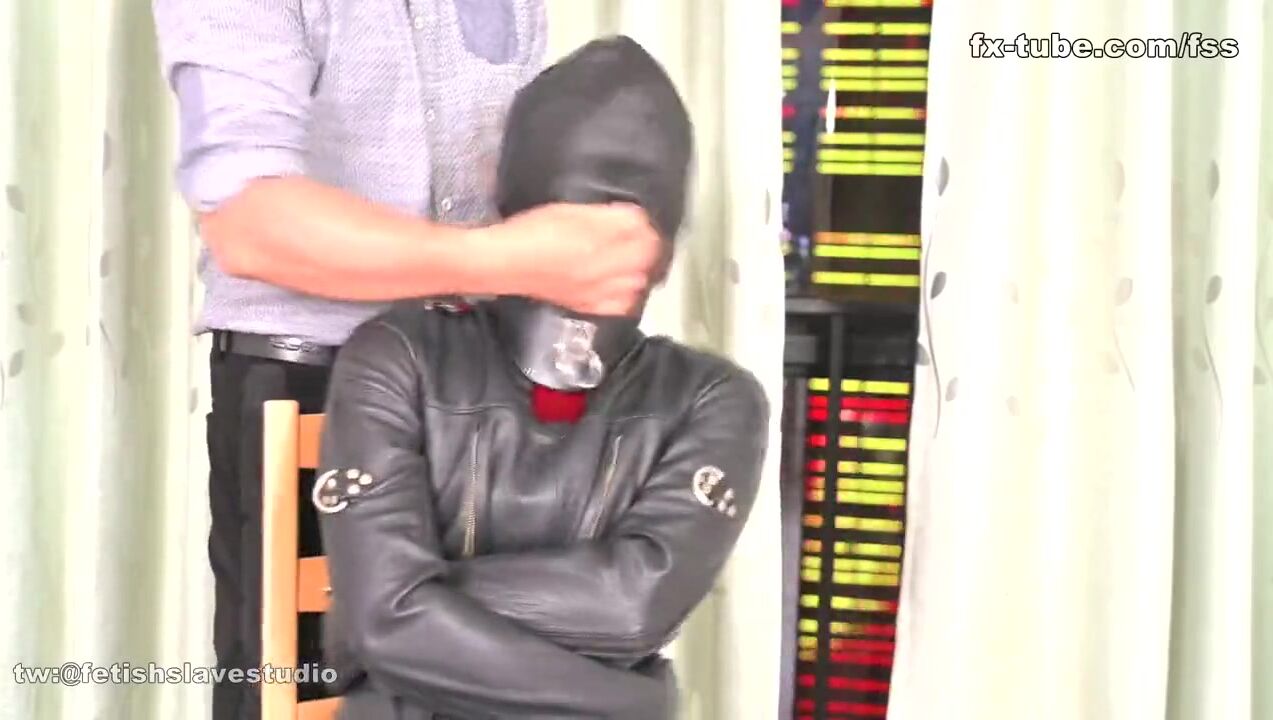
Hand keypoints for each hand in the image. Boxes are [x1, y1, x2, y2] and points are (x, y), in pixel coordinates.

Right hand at [483, 203, 661, 315]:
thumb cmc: (532, 231)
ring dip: (641, 270)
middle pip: (646, 260)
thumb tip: (637, 218)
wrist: (504, 263)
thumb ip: (608, 216)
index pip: (643, 234)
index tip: (640, 220)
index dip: (646, 224)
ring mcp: (596, 291)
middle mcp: (603, 270)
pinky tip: (620, 285)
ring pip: (638, 283)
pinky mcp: (587, 305)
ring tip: (633, 260)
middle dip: (648, 247)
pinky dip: (627, 294)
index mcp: (599, 242)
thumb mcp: (571, 211)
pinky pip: (621, 305)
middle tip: (639, 237)